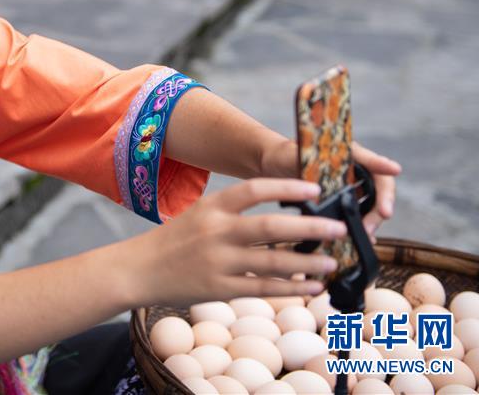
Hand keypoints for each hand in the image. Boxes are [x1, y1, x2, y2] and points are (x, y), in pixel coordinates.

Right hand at [130, 179, 347, 306]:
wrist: (138, 270)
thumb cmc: (175, 240)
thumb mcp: (200, 214)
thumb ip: (234, 213)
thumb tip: (283, 219)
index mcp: (212, 207)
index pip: (254, 189)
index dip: (287, 188)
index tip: (316, 190)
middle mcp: (216, 232)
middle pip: (271, 228)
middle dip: (310, 228)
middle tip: (339, 227)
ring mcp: (218, 262)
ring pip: (273, 262)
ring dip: (307, 263)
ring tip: (332, 260)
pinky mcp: (219, 289)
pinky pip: (263, 289)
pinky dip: (292, 289)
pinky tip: (312, 287)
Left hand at [260, 139, 400, 239]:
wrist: (271, 165)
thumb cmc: (284, 155)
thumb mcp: (295, 156)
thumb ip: (308, 167)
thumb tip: (319, 191)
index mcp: (346, 153)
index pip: (369, 158)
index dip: (382, 165)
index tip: (394, 169)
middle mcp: (353, 169)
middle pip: (378, 186)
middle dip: (381, 205)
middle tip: (376, 221)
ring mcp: (350, 186)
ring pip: (371, 204)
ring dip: (371, 220)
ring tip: (366, 235)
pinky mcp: (342, 202)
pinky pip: (357, 215)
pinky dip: (360, 226)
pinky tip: (360, 239)